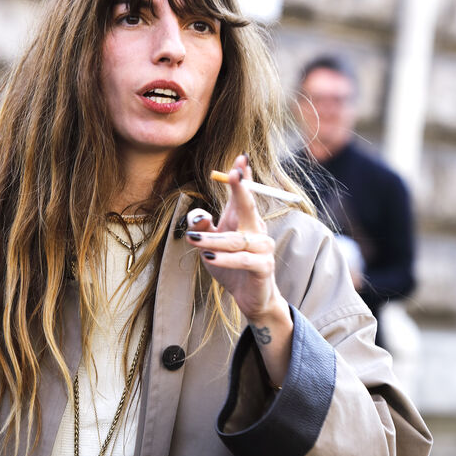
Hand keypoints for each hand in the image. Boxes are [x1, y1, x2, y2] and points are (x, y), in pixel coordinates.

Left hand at [186, 154, 287, 322]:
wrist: (250, 298)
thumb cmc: (230, 267)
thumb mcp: (209, 245)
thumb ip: (202, 228)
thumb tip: (199, 216)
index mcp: (243, 220)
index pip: (245, 194)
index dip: (244, 176)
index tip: (240, 158)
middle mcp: (256, 230)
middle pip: (249, 206)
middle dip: (242, 189)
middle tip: (233, 173)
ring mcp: (263, 248)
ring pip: (237, 239)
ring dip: (213, 239)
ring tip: (192, 239)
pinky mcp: (263, 267)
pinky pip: (244, 260)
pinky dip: (225, 259)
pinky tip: (209, 257)